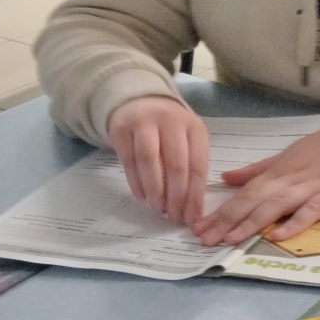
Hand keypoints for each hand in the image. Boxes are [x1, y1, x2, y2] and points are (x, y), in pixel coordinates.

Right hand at [108, 96, 209, 225]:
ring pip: (150, 162)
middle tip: (174, 217)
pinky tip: (142, 198)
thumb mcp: (188, 140)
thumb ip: (191, 167)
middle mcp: (171, 121)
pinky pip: (129, 161)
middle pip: (176, 165)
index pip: (198, 166)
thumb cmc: (169, 129)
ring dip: (154, 191)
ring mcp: (144, 123)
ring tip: (158, 208)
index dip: (195, 196)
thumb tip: (192, 209)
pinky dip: (136, 184)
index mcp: (194, 127)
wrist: (139, 101)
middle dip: (176, 197)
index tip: (192, 218)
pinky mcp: (121, 129)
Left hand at [191, 119, 319, 246]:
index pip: (243, 194)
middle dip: (227, 220)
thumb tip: (225, 179)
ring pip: (276, 205)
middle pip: (253, 200)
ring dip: (252, 222)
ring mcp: (310, 188)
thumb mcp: (285, 157)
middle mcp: (287, 180)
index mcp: (275, 172)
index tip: (198, 227)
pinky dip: (294, 222)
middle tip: (205, 239)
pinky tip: (277, 236)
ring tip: (230, 239)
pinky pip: (310, 211)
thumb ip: (256, 171)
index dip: (220, 211)